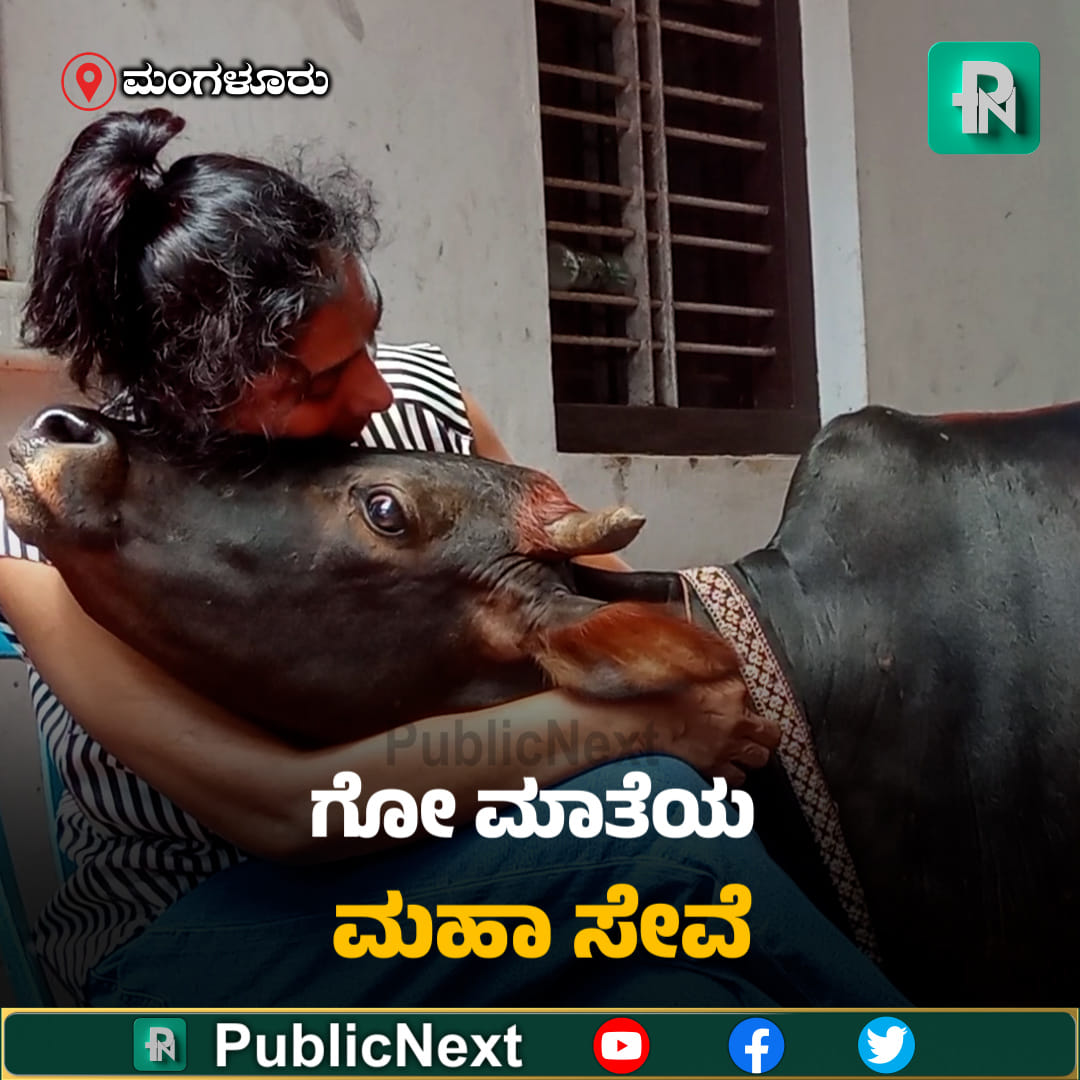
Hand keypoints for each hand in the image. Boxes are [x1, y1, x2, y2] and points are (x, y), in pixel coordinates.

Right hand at [610, 677, 781, 786]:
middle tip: (754, 736)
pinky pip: (737, 779)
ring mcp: (728, 747)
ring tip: (736, 753)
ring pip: (759, 758)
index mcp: (730, 690)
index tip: (739, 708)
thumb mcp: (685, 674)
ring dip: (749, 756)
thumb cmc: (654, 701)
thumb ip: (709, 672)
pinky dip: (729, 775)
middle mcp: (735, 720)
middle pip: (771, 734)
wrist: (640, 728)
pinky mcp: (718, 771)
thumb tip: (720, 664)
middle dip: (764, 736)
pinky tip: (718, 768)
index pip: (755, 698)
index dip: (746, 706)